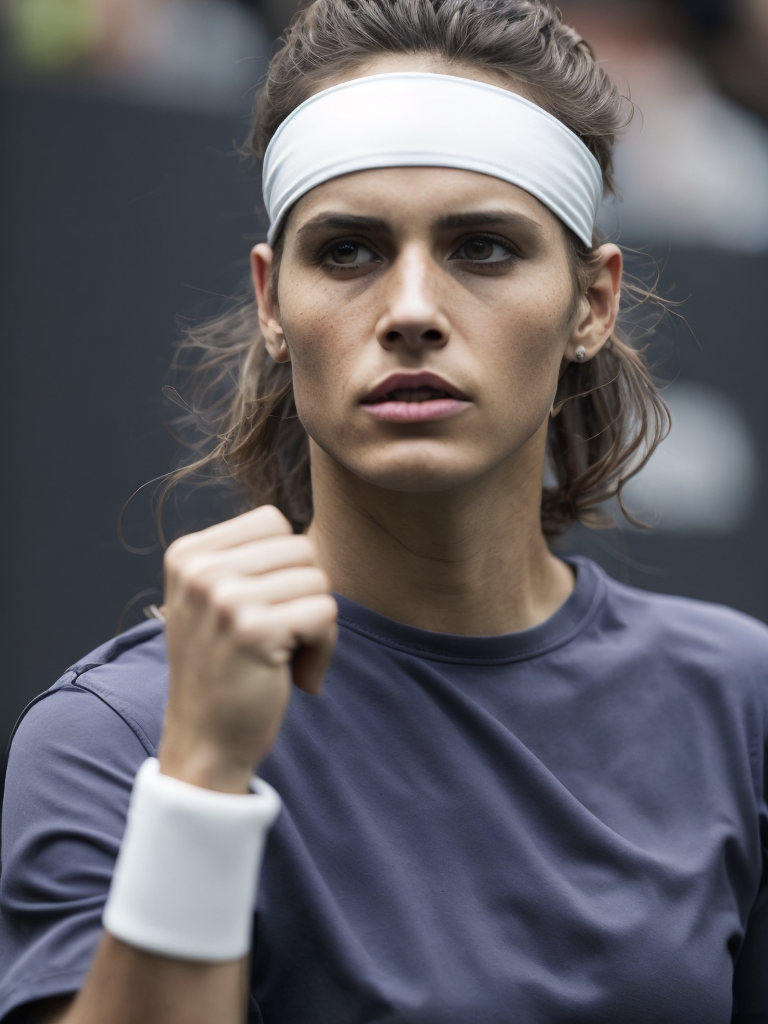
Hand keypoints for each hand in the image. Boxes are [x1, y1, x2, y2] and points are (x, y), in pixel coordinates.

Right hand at [158, 506, 336, 792]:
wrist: (204, 742)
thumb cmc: (223, 669)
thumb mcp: (213, 600)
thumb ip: (246, 559)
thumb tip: (303, 530)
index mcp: (187, 554)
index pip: (273, 522)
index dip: (284, 565)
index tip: (264, 606)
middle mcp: (200, 570)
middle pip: (301, 548)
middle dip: (304, 595)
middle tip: (278, 637)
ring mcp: (224, 598)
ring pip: (318, 580)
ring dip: (315, 625)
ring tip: (282, 656)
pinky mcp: (255, 630)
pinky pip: (325, 614)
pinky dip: (323, 650)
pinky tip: (296, 676)